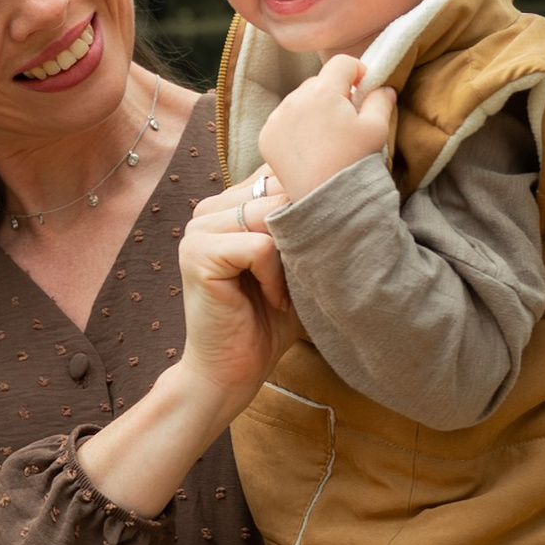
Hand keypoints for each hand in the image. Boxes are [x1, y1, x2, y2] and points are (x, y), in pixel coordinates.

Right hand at [175, 171, 302, 411]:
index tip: (320, 245)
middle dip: (305, 230)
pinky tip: (272, 300)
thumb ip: (306, 221)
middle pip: (278, 189)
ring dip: (290, 257)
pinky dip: (275, 278)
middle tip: (303, 275)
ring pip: (270, 214)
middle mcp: (208, 209)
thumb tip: (347, 185)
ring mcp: (197, 229)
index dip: (309, 202)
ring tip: (286, 290)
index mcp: (228, 204)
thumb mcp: (295, 261)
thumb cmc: (270, 319)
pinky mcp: (197, 254)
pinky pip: (258, 247)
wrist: (233, 371)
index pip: (278, 173)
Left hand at [257, 53, 395, 197]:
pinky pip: (283, 120)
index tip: (363, 89)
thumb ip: (381, 99)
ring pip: (299, 100)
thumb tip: (383, 85)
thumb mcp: (377, 128)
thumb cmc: (354, 162)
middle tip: (346, 119)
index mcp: (324, 91)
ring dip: (313, 108)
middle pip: (319, 82)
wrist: (325, 200)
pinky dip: (296, 126)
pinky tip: (309, 147)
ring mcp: (277, 118)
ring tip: (327, 136)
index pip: (342, 64)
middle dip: (334, 93)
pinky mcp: (266, 136)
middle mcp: (295, 99)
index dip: (357, 72)